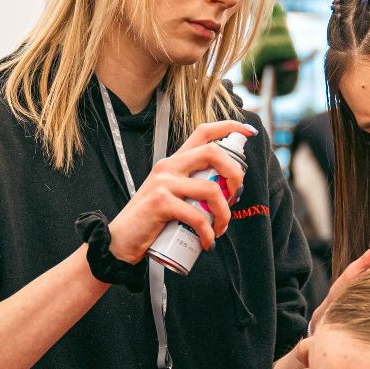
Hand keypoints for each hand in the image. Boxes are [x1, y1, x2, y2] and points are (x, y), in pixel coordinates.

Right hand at [108, 121, 254, 261]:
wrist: (121, 239)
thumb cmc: (151, 220)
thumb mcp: (172, 196)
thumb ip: (193, 189)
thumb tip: (227, 194)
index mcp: (174, 162)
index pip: (203, 132)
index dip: (228, 127)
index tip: (248, 131)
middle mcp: (169, 166)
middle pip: (212, 153)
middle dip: (235, 173)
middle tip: (236, 196)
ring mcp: (163, 183)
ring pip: (211, 189)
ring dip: (224, 213)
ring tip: (220, 229)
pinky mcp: (160, 202)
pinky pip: (197, 216)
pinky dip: (207, 232)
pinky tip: (207, 242)